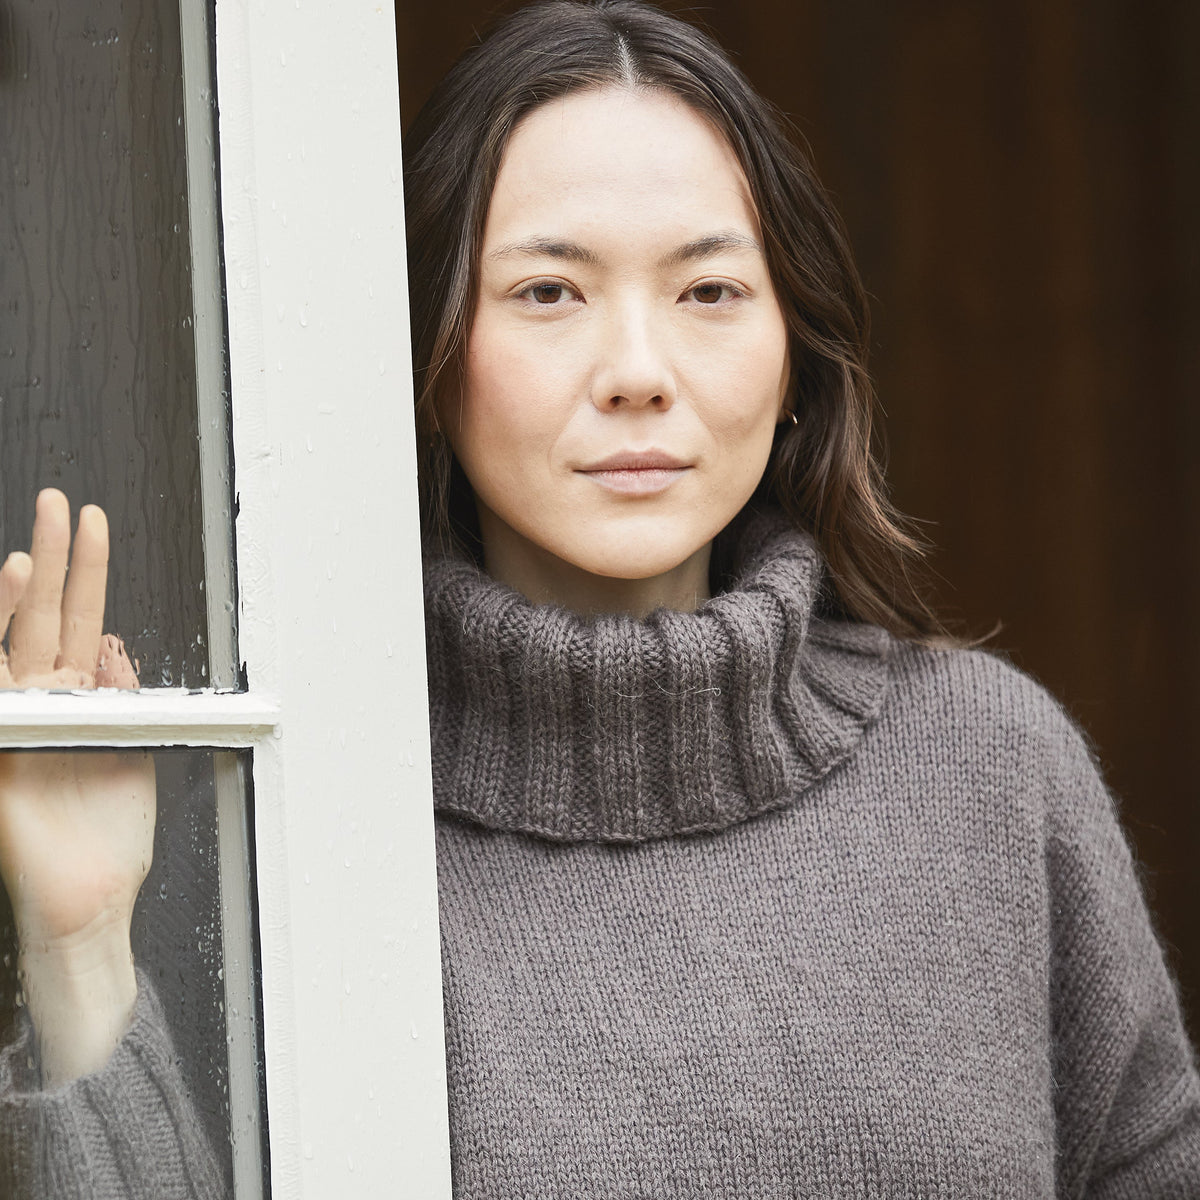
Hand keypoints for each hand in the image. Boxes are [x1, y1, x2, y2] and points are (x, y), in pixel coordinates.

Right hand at [0, 489, 155, 1082]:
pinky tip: (0, 630)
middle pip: (47, 618)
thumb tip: (117, 644)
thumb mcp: (133, 749)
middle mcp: (45, 705)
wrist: (91, 902)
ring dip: (19, 602)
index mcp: (82, 702)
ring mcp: (18, 727)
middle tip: (55, 504)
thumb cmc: (109, 838)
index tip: (91, 523)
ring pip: (16, 649)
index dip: (86, 572)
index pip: (82, 621)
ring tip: (24, 555)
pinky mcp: (1, 755)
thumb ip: (123, 696)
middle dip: (53, 561)